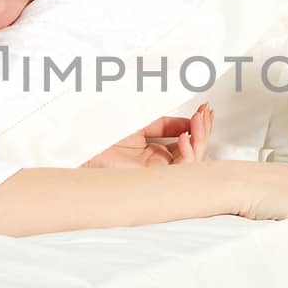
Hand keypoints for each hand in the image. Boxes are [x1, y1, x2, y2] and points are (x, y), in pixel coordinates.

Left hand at [82, 103, 212, 168]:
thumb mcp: (140, 124)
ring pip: (193, 162)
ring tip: (197, 120)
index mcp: (155, 154)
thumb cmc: (102, 137)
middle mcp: (159, 165)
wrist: (82, 147)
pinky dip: (188, 153)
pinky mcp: (153, 179)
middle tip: (205, 112)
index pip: (186, 143)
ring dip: (200, 138)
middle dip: (204, 130)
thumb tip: (187, 123)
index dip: (199, 126)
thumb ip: (164, 124)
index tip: (204, 109)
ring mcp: (157, 173)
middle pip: (194, 152)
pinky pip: (181, 171)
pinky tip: (184, 137)